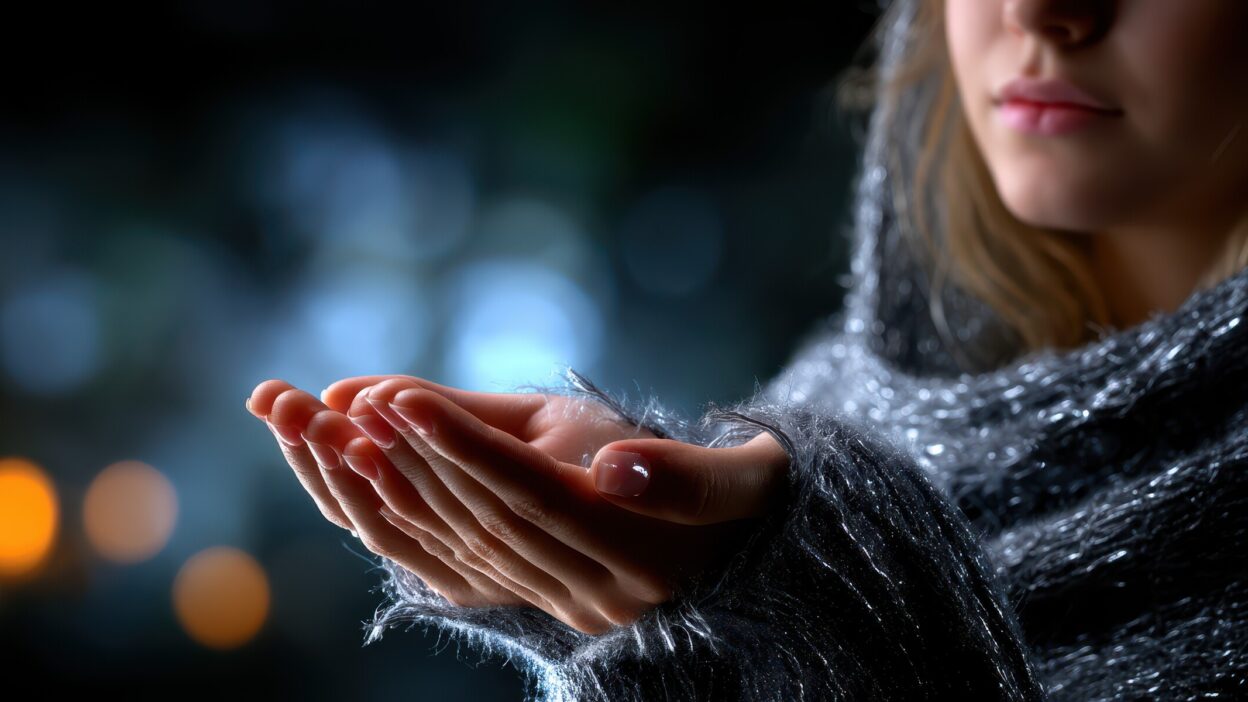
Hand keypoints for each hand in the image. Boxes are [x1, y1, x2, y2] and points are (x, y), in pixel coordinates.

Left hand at [249, 375, 790, 634]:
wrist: (761, 562)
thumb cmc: (749, 497)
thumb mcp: (744, 476)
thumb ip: (686, 476)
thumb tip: (617, 466)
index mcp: (645, 558)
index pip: (537, 495)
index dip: (468, 446)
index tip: (402, 397)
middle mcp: (596, 593)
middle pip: (488, 522)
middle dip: (413, 460)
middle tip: (350, 402)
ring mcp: (566, 604)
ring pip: (463, 545)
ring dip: (396, 488)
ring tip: (340, 430)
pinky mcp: (545, 601)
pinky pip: (461, 564)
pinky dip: (410, 519)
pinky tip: (368, 477)